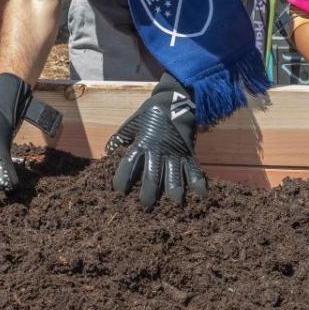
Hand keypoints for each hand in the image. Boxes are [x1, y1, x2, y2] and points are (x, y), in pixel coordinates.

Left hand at [105, 73, 207, 208]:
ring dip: (172, 195)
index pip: (128, 164)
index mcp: (141, 143)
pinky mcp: (189, 153)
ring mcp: (175, 153)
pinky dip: (198, 184)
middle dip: (148, 195)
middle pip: (151, 177)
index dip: (121, 179)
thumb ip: (120, 139)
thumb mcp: (131, 124)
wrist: (175, 101)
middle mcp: (157, 151)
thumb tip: (108, 153)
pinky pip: (194, 170)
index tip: (118, 192)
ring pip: (174, 178)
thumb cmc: (149, 115)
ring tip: (172, 208)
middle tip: (145, 207)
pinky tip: (200, 197)